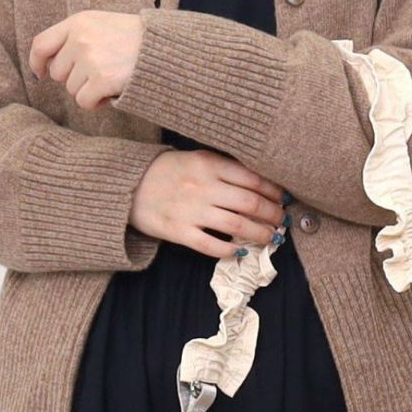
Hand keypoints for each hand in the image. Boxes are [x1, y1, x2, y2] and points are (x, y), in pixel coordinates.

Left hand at [29, 10, 144, 109]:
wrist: (165, 49)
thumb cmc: (136, 40)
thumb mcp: (103, 25)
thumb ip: (77, 37)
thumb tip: (50, 65)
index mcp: (78, 22)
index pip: (41, 44)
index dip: (37, 63)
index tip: (40, 74)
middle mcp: (80, 39)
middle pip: (58, 73)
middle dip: (75, 79)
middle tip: (98, 75)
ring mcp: (90, 59)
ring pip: (72, 89)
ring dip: (89, 91)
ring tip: (111, 80)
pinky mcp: (101, 79)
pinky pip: (84, 102)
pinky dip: (97, 103)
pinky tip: (112, 93)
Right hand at [132, 149, 287, 259]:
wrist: (128, 184)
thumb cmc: (167, 171)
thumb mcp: (196, 160)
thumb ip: (224, 169)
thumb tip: (261, 184)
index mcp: (209, 164)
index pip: (252, 178)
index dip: (274, 191)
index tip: (283, 199)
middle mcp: (203, 186)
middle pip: (250, 203)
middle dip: (272, 214)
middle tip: (281, 221)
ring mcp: (191, 210)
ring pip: (237, 225)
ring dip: (260, 234)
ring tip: (272, 238)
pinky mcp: (178, 231)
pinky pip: (211, 245)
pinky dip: (230, 250)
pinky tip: (241, 252)